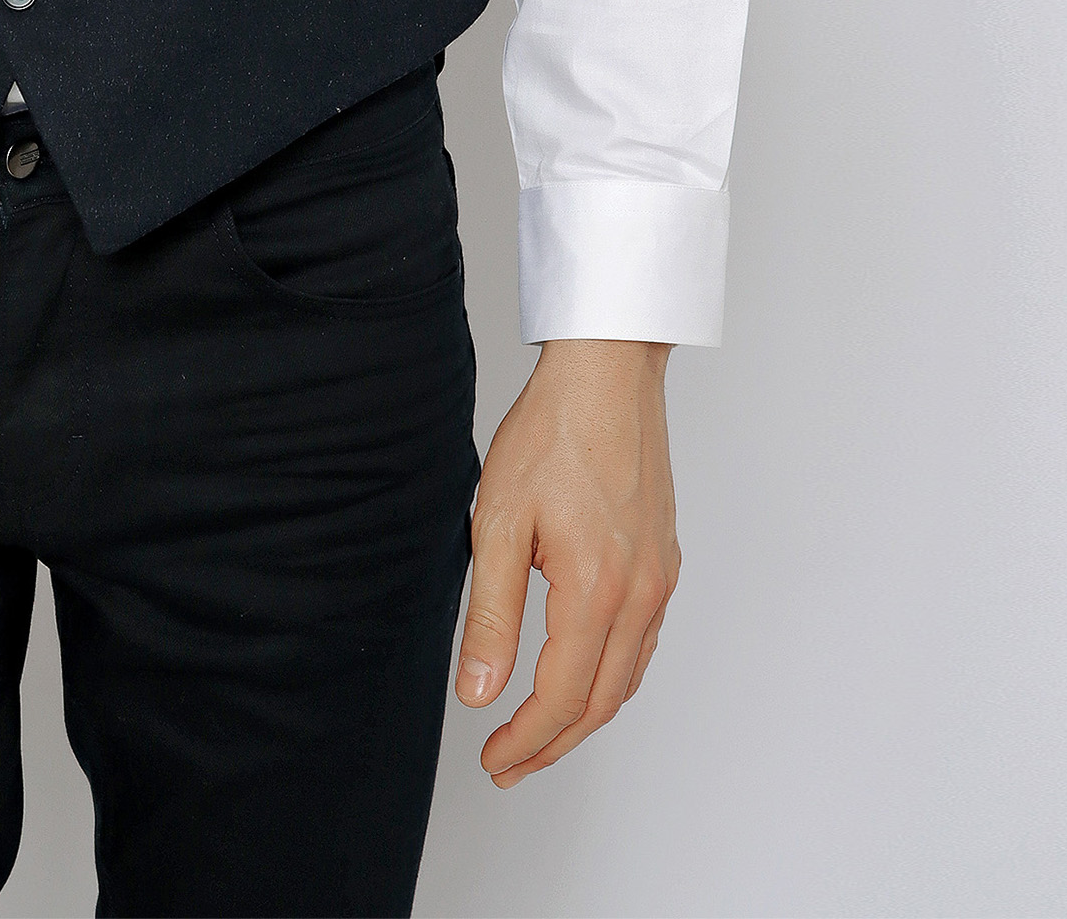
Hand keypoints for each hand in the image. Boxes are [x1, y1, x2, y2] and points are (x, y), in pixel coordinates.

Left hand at [455, 337, 679, 785]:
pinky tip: (581, 677)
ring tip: (537, 735)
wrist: (606, 375)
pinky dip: (610, 679)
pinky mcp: (663, 562)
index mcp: (597, 592)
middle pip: (599, 703)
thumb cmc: (550, 434)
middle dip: (551, 745)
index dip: (524, 741)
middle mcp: (640, 596)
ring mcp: (659, 580)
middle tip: (508, 766)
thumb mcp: (497, 523)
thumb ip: (489, 616)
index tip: (491, 760)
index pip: (560, 698)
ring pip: (626, 679)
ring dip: (582, 718)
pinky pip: (641, 645)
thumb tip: (477, 693)